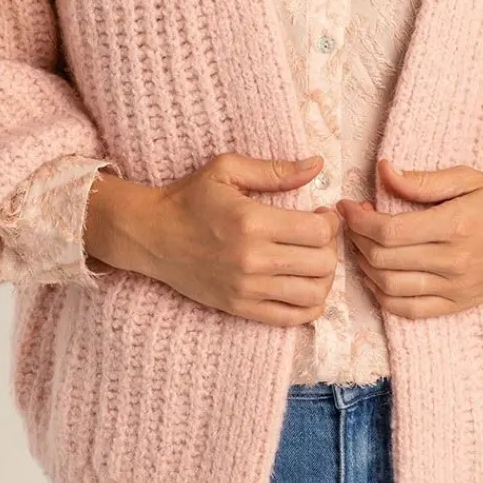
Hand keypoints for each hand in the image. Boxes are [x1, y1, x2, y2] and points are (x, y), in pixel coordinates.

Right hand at [90, 152, 340, 325]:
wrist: (151, 235)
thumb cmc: (189, 198)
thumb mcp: (227, 169)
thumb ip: (275, 170)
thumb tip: (317, 165)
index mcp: (252, 221)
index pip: (318, 232)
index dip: (331, 222)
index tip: (323, 215)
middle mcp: (252, 259)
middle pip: (321, 263)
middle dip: (331, 248)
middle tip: (320, 237)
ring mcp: (246, 288)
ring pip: (313, 294)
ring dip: (324, 277)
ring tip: (314, 261)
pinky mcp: (239, 308)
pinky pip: (291, 318)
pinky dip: (310, 306)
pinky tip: (304, 286)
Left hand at [337, 159, 482, 318]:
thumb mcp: (468, 178)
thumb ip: (422, 180)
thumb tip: (382, 170)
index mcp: (455, 226)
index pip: (388, 231)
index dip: (358, 220)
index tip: (347, 206)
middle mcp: (454, 262)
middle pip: (383, 259)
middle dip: (356, 239)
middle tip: (352, 222)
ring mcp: (456, 288)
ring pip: (390, 287)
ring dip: (365, 267)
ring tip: (362, 245)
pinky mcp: (458, 304)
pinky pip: (409, 310)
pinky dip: (384, 296)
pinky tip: (378, 276)